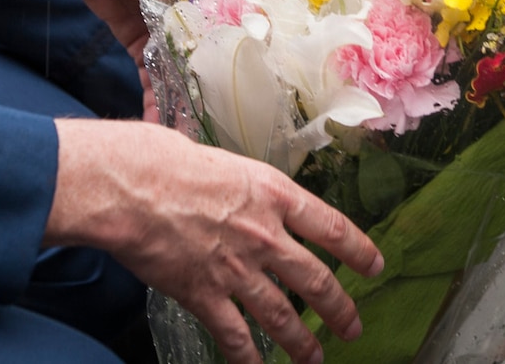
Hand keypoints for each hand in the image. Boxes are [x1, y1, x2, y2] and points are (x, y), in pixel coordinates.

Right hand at [48, 120, 383, 363]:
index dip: (358, 250)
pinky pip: (234, 336)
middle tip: (352, 327)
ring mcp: (237, 269)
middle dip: (339, 309)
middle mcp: (264, 235)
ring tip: (315, 359)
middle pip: (316, 280)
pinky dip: (248, 359)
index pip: (331, 227)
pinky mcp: (205, 295)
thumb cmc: (165, 160)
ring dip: (301, 343)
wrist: (130, 186)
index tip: (374, 265)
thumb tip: (244, 192)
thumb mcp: (223, 161)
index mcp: (273, 194)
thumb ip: (245, 187)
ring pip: (282, 315)